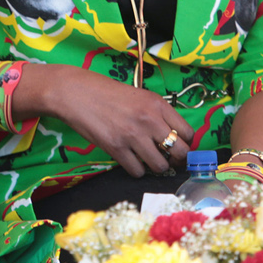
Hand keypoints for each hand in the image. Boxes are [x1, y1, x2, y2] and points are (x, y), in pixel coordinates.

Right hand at [37, 64, 193, 176]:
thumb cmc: (104, 93)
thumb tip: (171, 138)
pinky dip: (135, 169)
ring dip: (154, 166)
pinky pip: (137, 170)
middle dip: (175, 159)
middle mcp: (149, 120)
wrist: (74, 92)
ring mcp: (132, 135)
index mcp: (157, 104)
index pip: (188, 133)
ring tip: (145, 159)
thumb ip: (156, 114)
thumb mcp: (138, 96)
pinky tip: (128, 159)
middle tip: (166, 158)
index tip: (177, 146)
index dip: (185, 144)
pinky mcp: (115, 147)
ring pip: (160, 166)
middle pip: (180, 152)